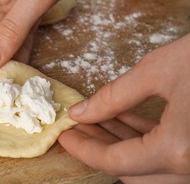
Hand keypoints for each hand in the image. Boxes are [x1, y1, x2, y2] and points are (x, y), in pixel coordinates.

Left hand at [59, 33, 189, 182]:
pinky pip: (168, 155)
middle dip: (99, 149)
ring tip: (94, 121)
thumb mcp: (157, 71)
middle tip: (77, 129)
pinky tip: (122, 119)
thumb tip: (80, 113)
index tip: (64, 135)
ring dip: (119, 145)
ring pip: (149, 167)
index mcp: (179, 150)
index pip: (114, 162)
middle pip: (131, 172)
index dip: (84, 149)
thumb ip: (112, 97)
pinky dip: (143, 140)